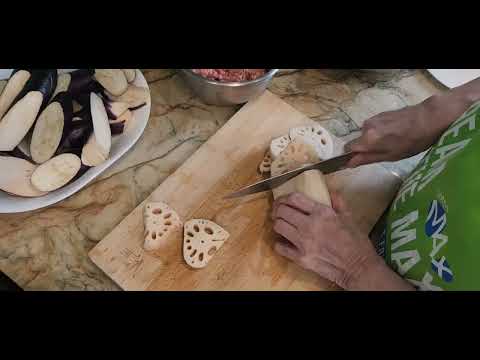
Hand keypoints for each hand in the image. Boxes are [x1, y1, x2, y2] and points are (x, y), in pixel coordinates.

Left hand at [271, 191, 380, 289]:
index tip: (283, 200)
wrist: (358, 268)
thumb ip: (338, 202)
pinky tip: (285, 241)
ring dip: (278, 223)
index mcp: (322, 213)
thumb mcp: (350, 217)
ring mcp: (303, 243)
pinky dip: (279, 243)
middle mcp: (309, 226)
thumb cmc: (356, 242)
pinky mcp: (300, 258)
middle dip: (278, 209)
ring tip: (282, 224)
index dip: (284, 197)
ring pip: (278, 226)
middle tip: (279, 211)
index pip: (294, 198)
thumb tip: (330, 192)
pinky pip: (280, 247)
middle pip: (282, 211)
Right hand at [345, 93, 467, 167]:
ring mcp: (374, 118)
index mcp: (367, 139)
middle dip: (367, 148)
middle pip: (358, 141)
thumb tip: (348, 163)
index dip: (352, 156)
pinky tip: (397, 133)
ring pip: (367, 133)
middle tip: (384, 152)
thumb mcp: (390, 156)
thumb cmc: (412, 141)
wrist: (430, 118)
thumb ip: (367, 158)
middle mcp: (366, 126)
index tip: (360, 161)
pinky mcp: (381, 113)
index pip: (348, 148)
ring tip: (394, 142)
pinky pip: (375, 126)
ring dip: (375, 139)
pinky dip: (382, 131)